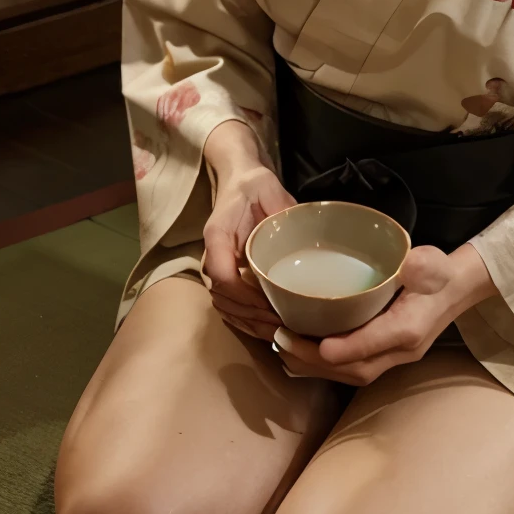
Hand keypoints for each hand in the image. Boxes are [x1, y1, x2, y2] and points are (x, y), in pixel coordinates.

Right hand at [201, 121, 292, 341]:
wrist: (240, 181)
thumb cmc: (254, 185)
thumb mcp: (269, 188)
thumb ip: (281, 209)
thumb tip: (302, 238)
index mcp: (217, 235)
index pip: (223, 275)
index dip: (246, 297)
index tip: (273, 306)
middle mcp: (211, 254)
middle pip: (223, 297)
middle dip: (252, 317)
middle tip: (284, 326)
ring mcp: (215, 266)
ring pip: (224, 305)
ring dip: (249, 323)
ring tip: (280, 332)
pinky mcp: (224, 273)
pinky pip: (227, 304)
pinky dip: (244, 320)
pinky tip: (267, 329)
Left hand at [273, 241, 495, 386]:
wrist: (457, 290)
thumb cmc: (440, 273)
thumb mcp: (433, 263)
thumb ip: (424, 264)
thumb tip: (412, 263)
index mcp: (411, 327)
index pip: (376, 343)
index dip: (346, 347)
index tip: (316, 345)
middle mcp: (402, 350)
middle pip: (357, 369)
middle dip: (316, 361)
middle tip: (282, 341)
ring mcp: (394, 358)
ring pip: (351, 375)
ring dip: (315, 367)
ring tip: (283, 349)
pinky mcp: (385, 357)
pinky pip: (352, 370)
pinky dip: (324, 366)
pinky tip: (301, 355)